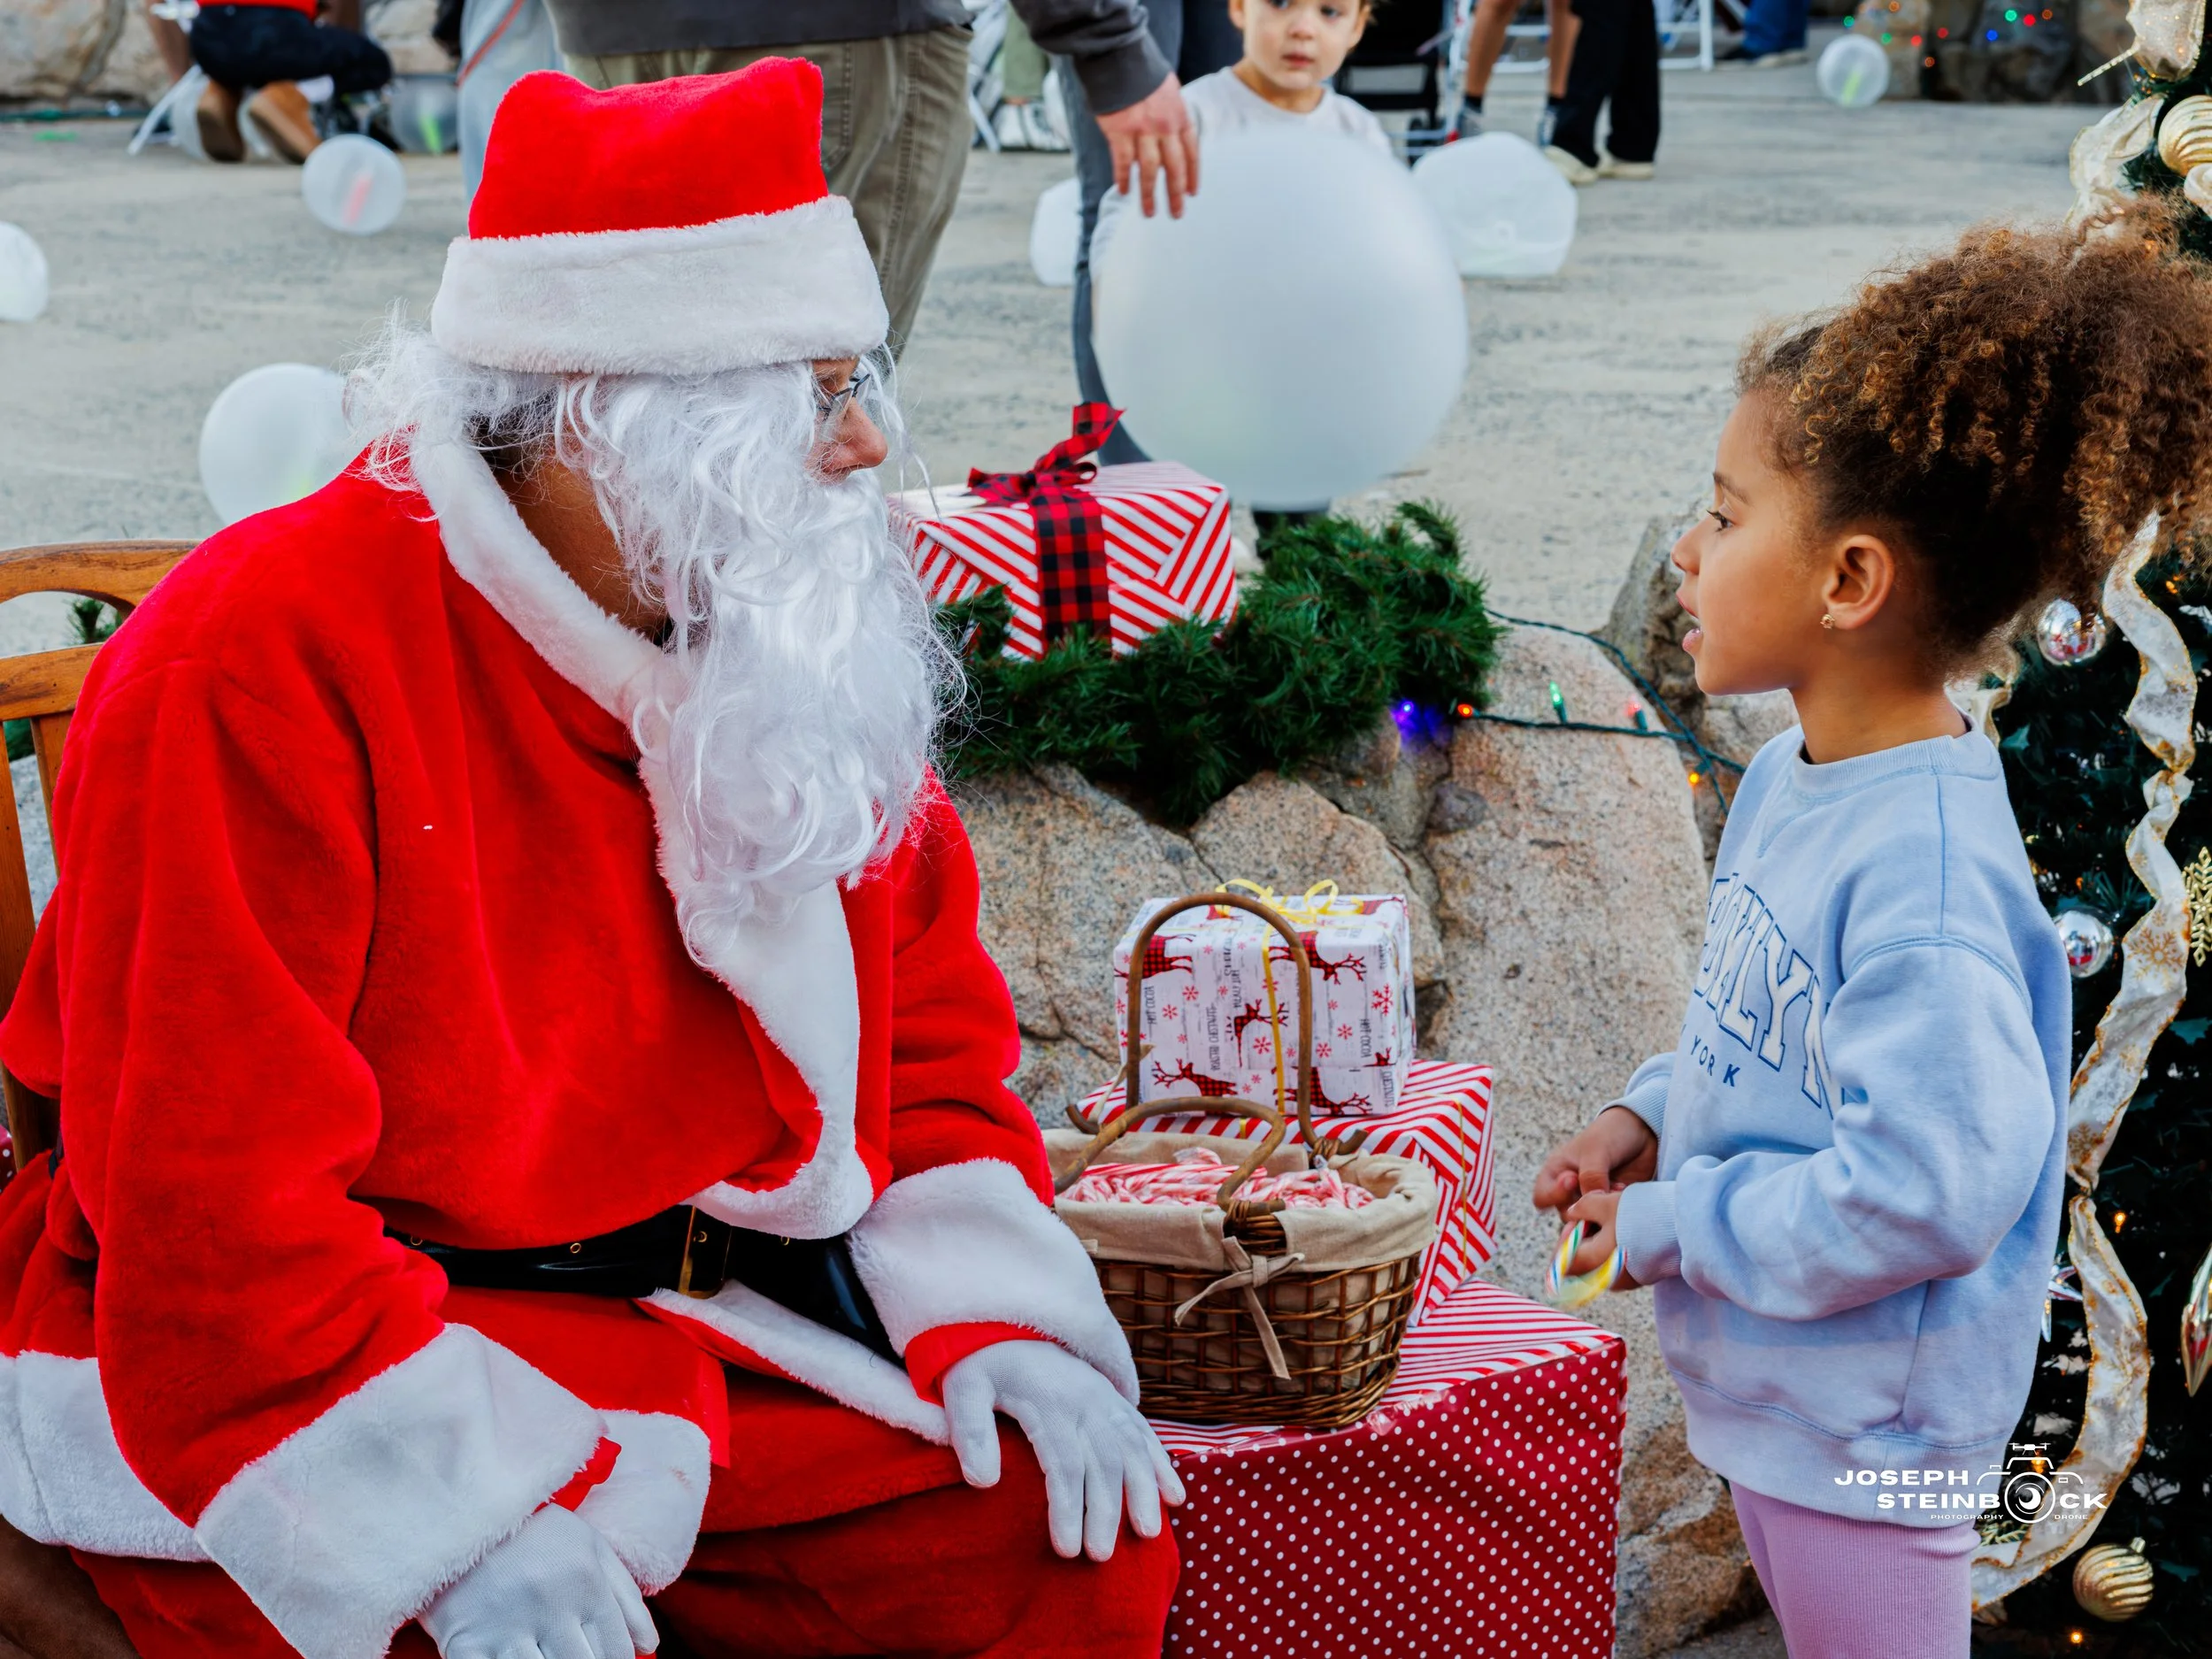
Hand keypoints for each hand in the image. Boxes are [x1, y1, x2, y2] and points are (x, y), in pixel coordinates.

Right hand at [418, 1505, 657, 1658]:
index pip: (615, 1651)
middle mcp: (550, 1606)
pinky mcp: (467, 1644)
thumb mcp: (591, 1548)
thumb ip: (626, 1597)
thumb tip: (650, 1647)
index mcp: (586, 1582)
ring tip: (550, 1653)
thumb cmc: (537, 1534)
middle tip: (576, 1653)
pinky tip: (521, 1657)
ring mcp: (507, 1627)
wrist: (465, 1513)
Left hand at [943, 1340, 1184, 1561]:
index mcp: (1048, 1401)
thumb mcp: (962, 1390)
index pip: (1063, 1463)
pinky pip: (1144, 1432)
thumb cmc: (982, 1367)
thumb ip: (970, 1432)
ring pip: (1132, 1447)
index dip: (1068, 1508)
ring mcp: (1105, 1398)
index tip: (1067, 1550)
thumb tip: (982, 1482)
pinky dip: (1161, 1463)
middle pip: (1103, 1461)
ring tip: (1147, 1534)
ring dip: (1143, 1491)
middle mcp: (1085, 1399)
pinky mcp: (1115, 1400)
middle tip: (1100, 1557)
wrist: (1008, 1322)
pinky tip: (1174, 1495)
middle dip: (1105, 1511)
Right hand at [1094, 75, 1198, 218]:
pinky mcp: (1119, 132)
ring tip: (1148, 212)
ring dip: (1149, 194)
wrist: (1121, 57)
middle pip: (1174, 168)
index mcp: (1179, 117)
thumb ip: (1172, 115)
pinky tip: (1123, 191)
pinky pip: (1123, 162)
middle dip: (1175, 194)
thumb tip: (1173, 135)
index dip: (1192, 175)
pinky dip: (1123, 178)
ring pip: (1149, 171)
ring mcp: (1142, 131)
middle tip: (1176, 214)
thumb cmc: (1144, 73)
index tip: (1192, 193)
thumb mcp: (1169, 92)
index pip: (1191, 153)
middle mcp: (1164, 128)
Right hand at [1534, 1105, 1657, 1219]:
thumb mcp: (1596, 1150)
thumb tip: (1590, 1205)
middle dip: (1584, 1208)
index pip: (1542, 1198)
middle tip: (1600, 1192)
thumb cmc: (1609, 1134)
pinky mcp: (1610, 1205)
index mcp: (1557, 1173)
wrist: (1641, 1130)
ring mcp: (1592, 1199)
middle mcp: (1571, 1190)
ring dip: (1602, 1210)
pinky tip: (1624, 1192)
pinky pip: (1609, 1218)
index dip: (1554, 1195)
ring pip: (1588, 1220)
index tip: (1573, 1180)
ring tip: (1616, 1189)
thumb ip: (1591, 1176)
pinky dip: (1616, 1211)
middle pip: (1567, 1215)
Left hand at [1562, 1188, 1642, 1291]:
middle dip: (1584, 1238)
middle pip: (1584, 1263)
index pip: (1564, 1262)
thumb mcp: (1605, 1203)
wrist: (1685, 1225)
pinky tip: (1627, 1226)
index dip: (1565, 1239)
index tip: (1575, 1220)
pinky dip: (1618, 1246)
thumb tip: (1572, 1213)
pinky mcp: (1645, 1275)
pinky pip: (1621, 1263)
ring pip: (1603, 1261)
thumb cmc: (1642, 1214)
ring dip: (1601, 1240)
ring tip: (1613, 1217)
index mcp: (1594, 1263)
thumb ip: (1583, 1208)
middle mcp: (1610, 1278)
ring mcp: (1629, 1279)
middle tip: (1593, 1215)